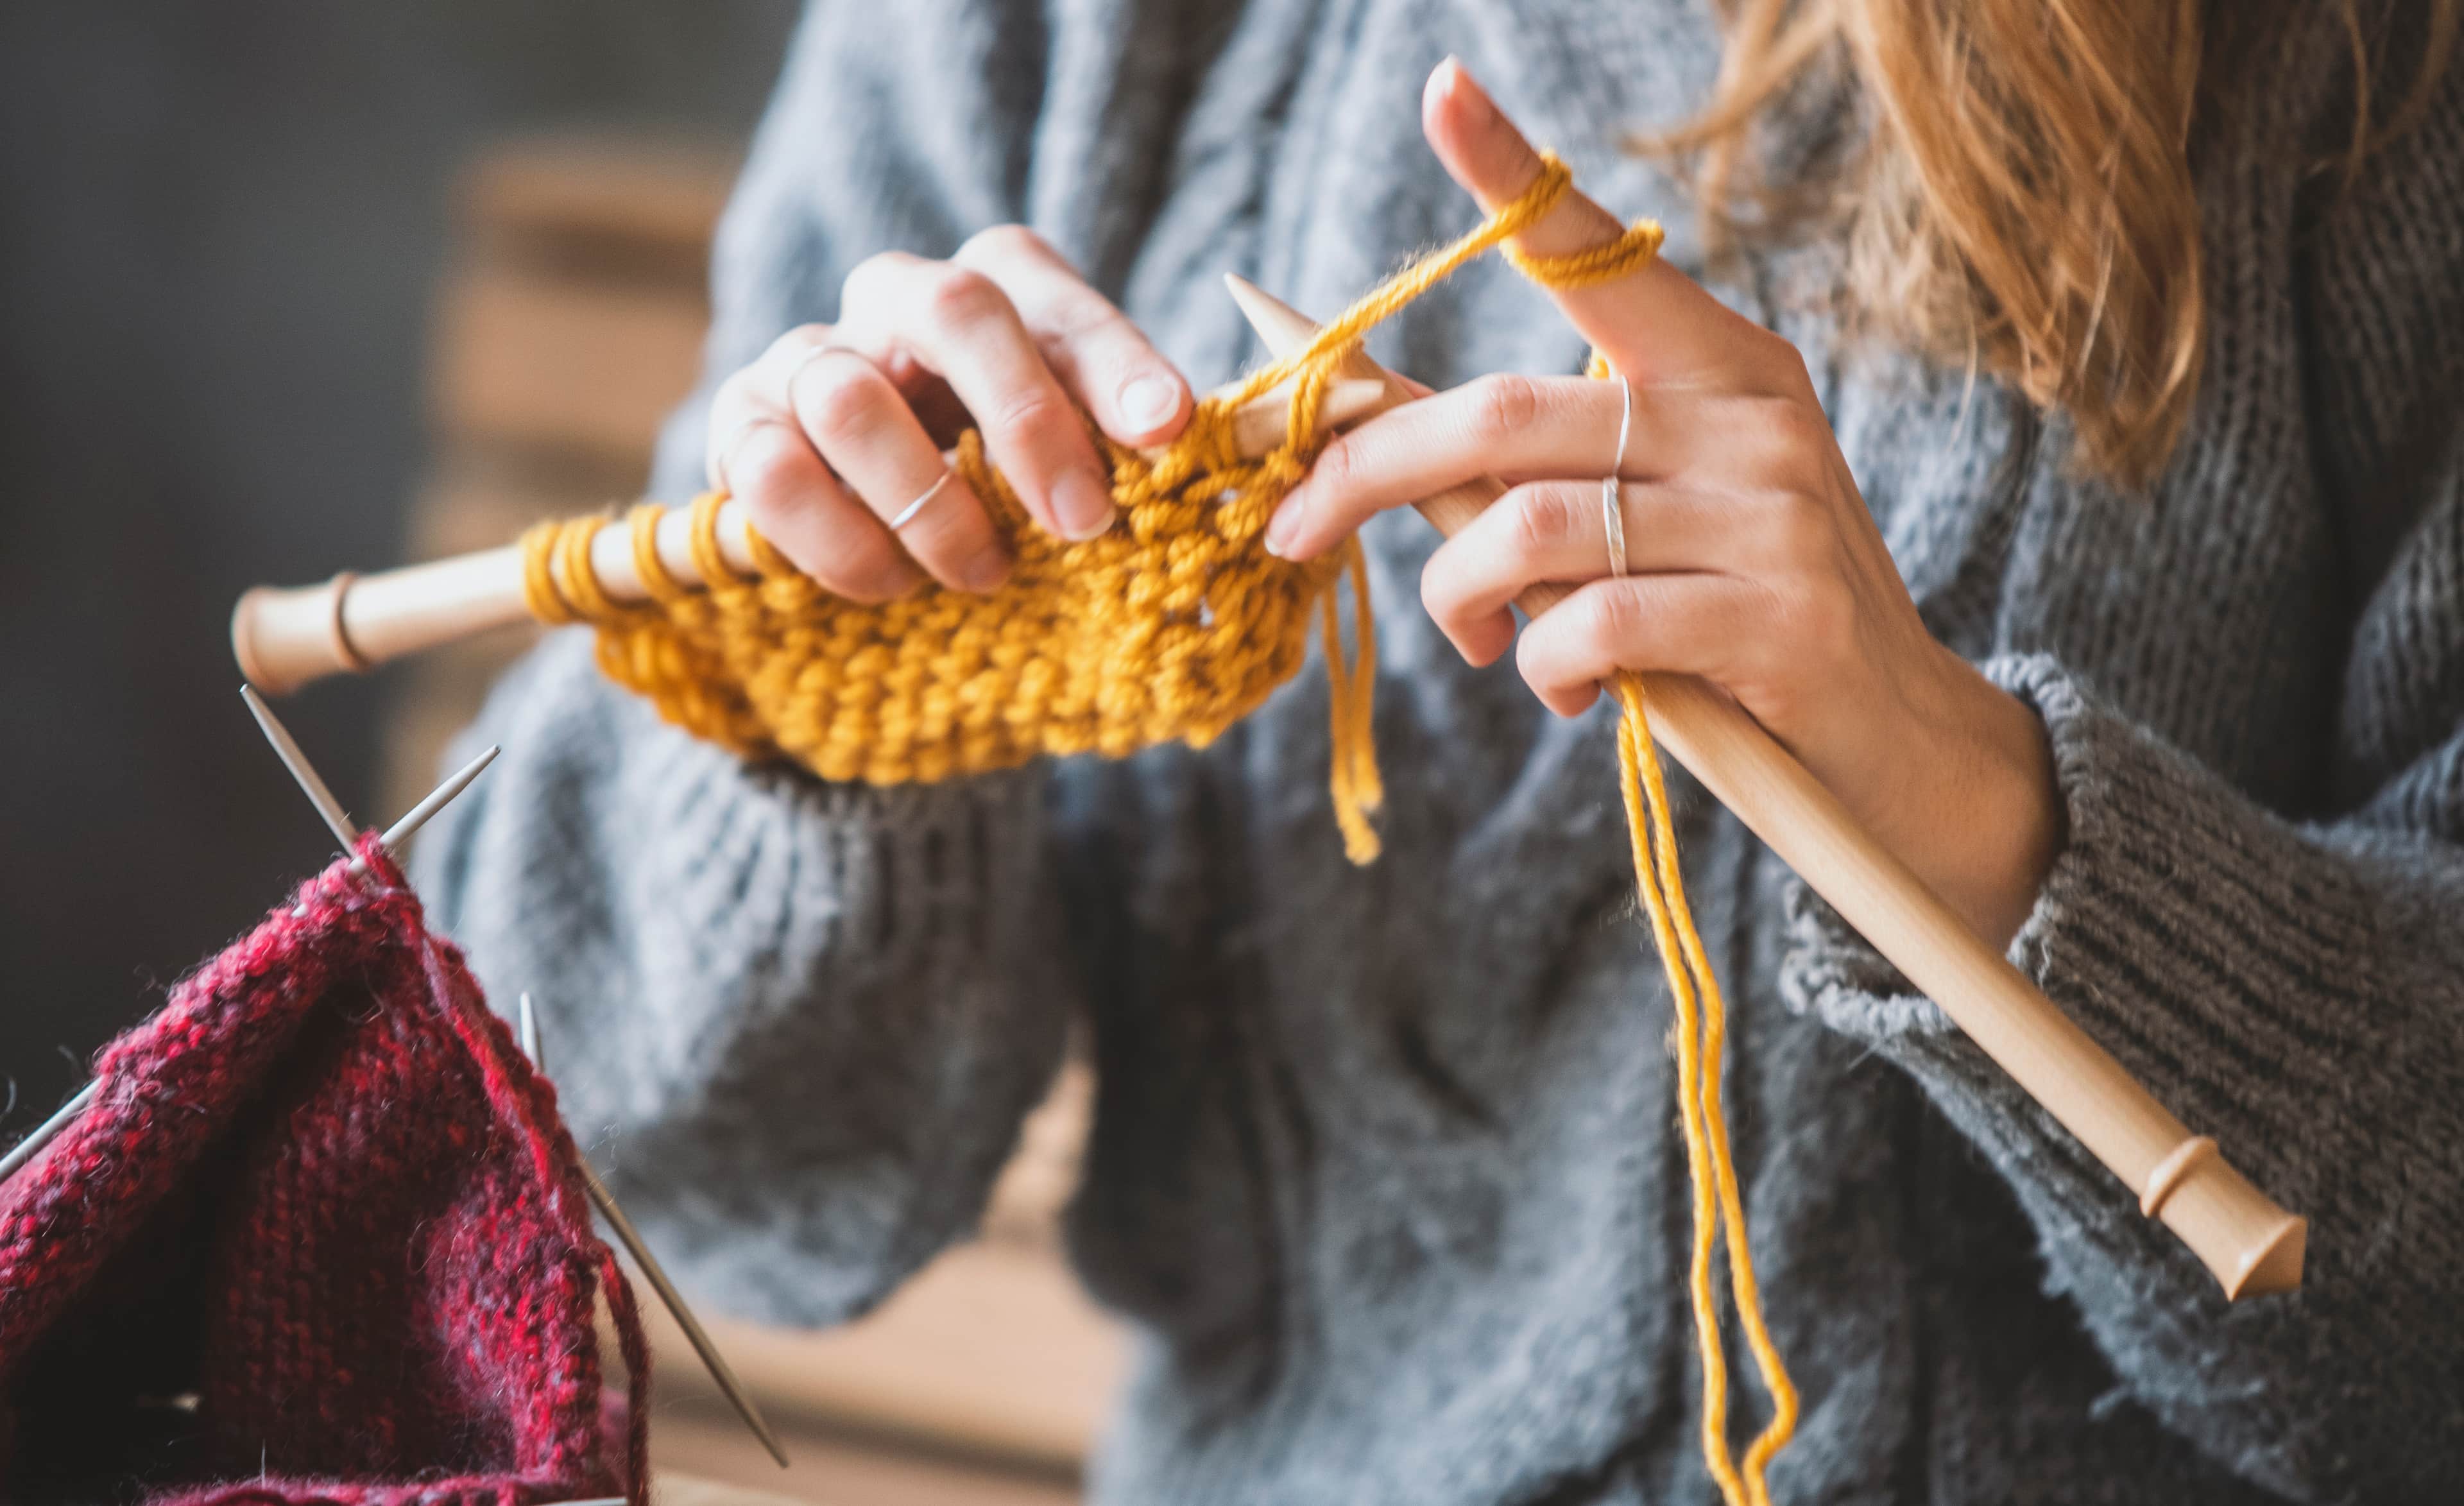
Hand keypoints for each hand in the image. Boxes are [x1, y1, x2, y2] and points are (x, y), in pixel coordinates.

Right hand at [705, 227, 1193, 599]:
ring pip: (850, 397)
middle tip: (1083, 526)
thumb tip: (1235, 511)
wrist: (877, 540)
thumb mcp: (1081, 469)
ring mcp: (807, 359)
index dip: (1115, 359)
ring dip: (930, 504)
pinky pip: (770, 473)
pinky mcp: (740, 431)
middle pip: (955, 307)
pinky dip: (841, 541)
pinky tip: (892, 585)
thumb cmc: (1007, 492)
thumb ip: (1141, 468)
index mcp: (997, 290)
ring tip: (982, 575)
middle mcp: (897, 301)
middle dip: (1028, 422)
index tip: (1169, 428)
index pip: (1055, 296)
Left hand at [1265, 60, 2062, 947]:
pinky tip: (1559, 689)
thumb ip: (1540, 470)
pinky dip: (1542, 666)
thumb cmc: (1740, 617)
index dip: (1515, 174)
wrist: (1897, 739)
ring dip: (1457, 597)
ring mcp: (1773, 514)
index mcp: (1721, 364)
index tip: (1440, 88)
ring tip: (1474, 639)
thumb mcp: (1653, 517)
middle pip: (1506, 412)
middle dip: (1368, 473)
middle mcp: (1750, 417)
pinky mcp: (1779, 618)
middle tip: (1292, 529)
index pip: (1601, 250)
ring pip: (1532, 527)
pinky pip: (1595, 626)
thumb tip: (1377, 438)